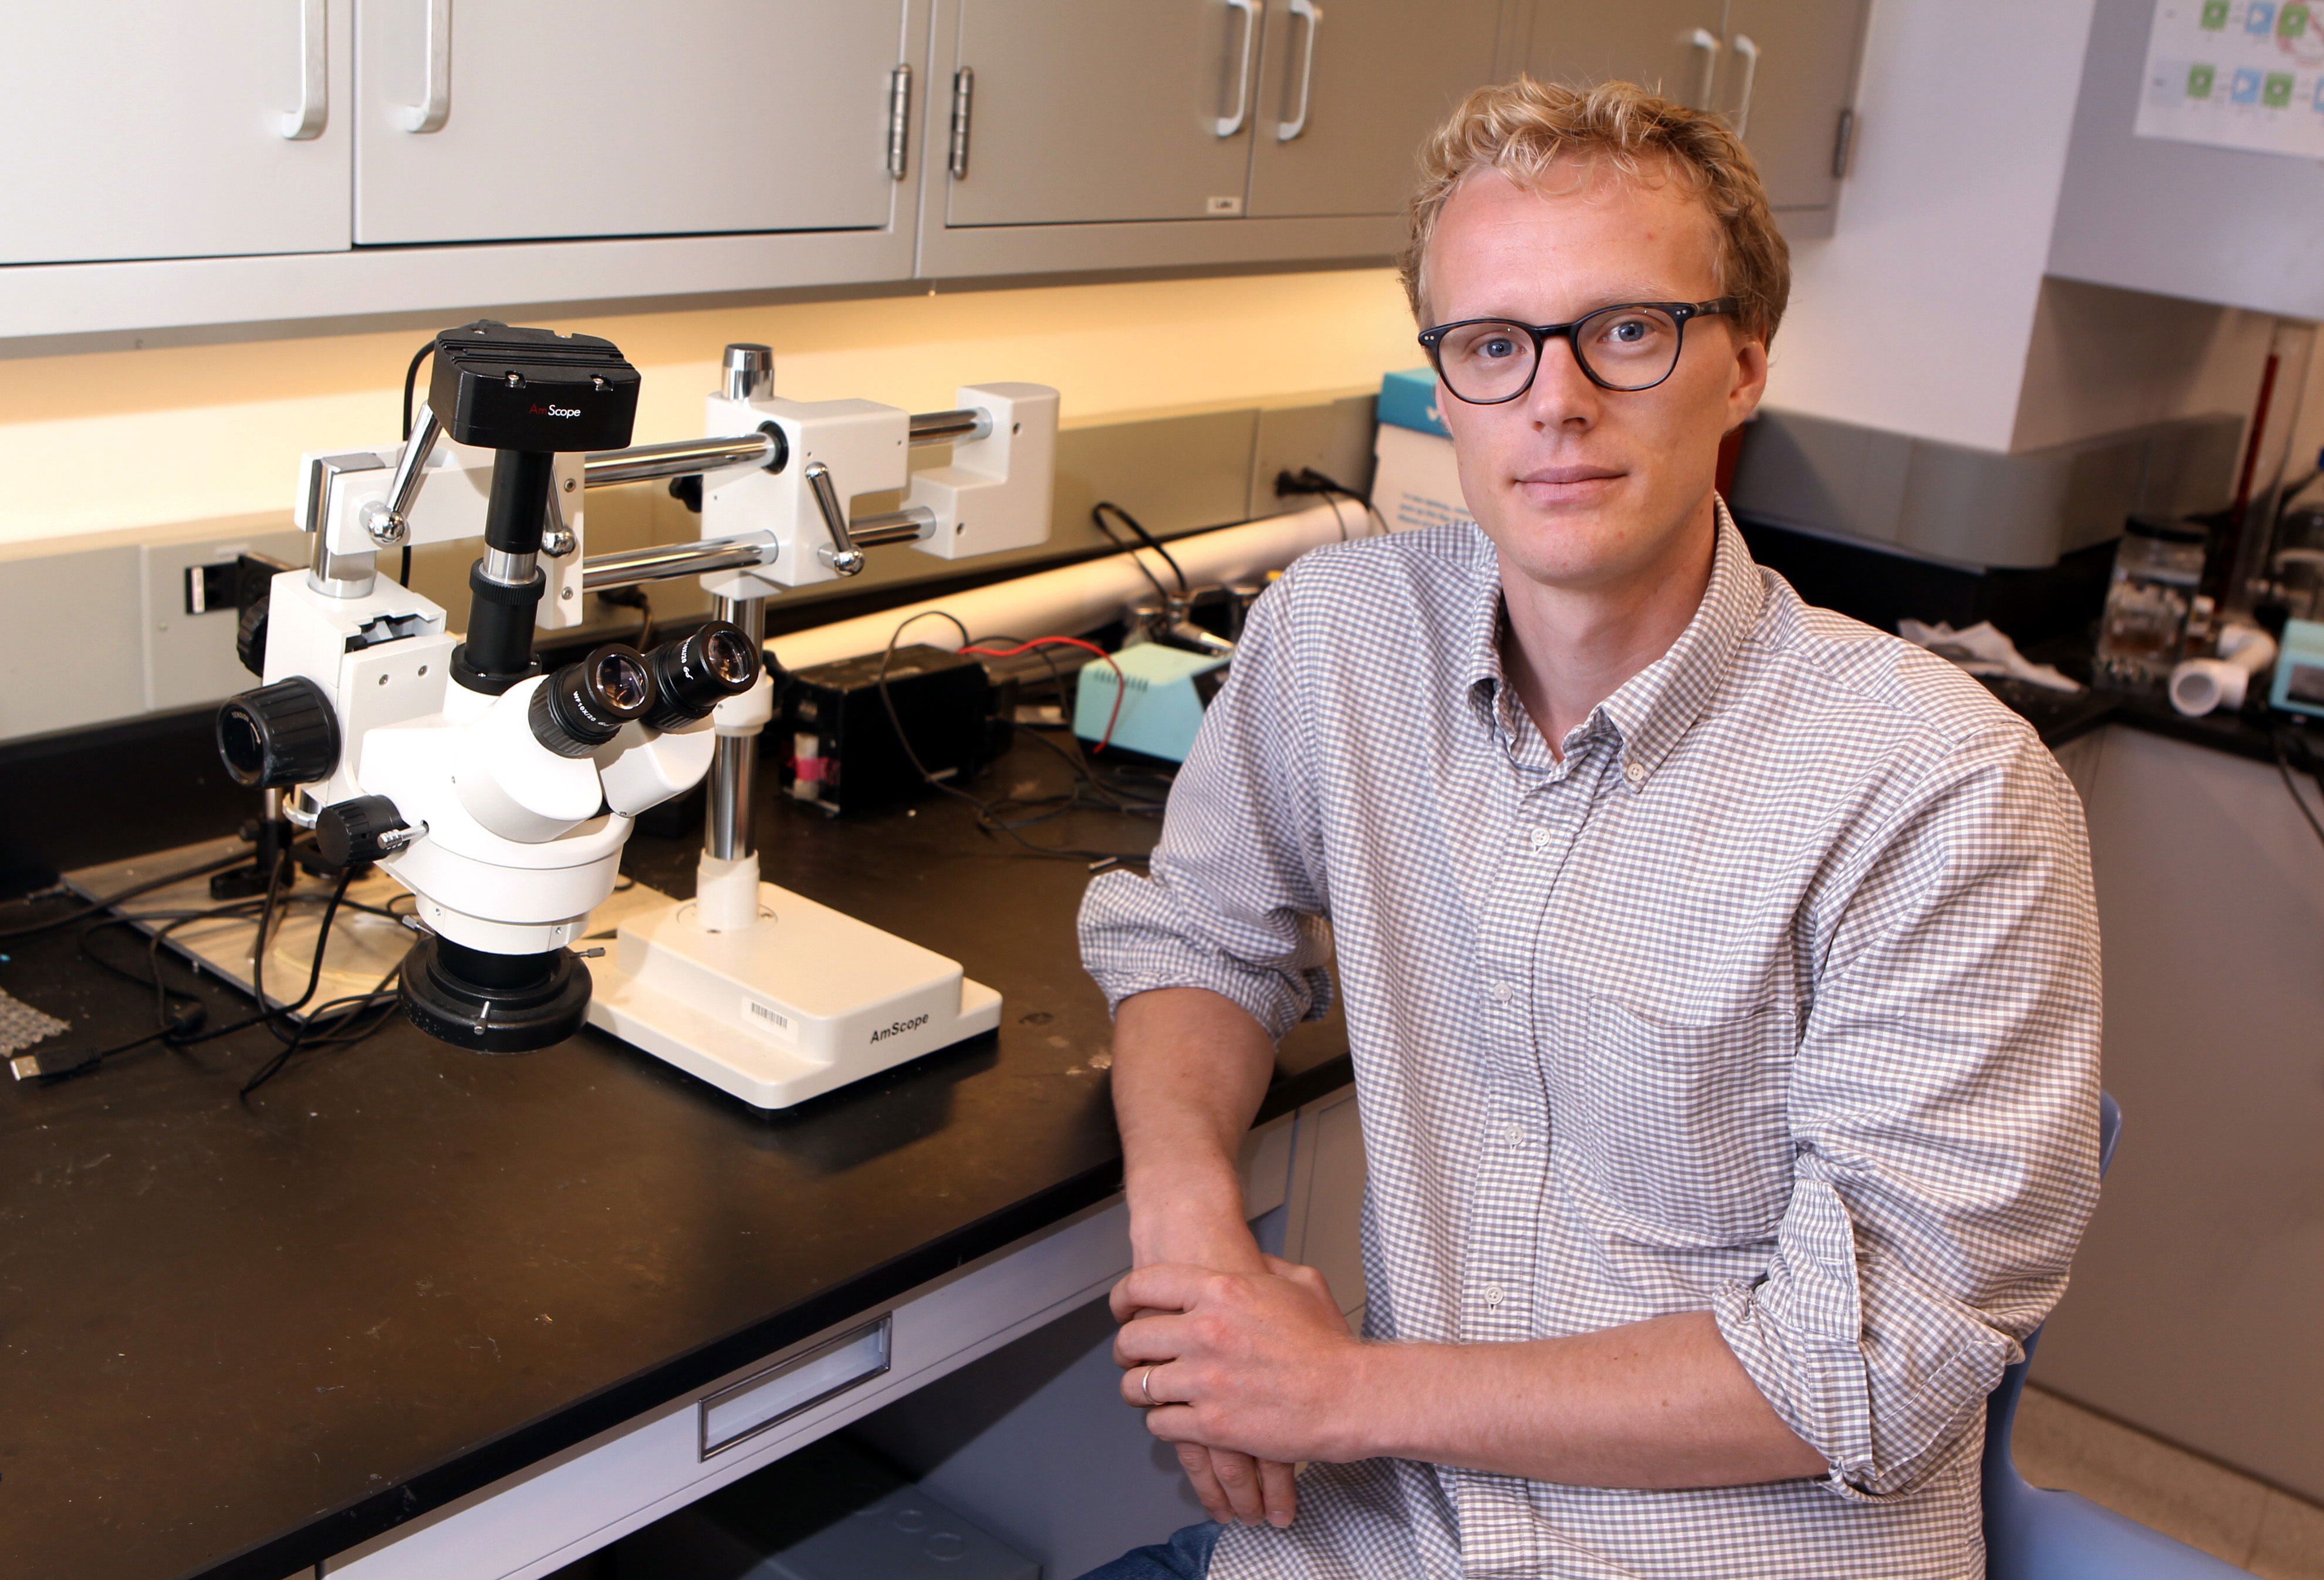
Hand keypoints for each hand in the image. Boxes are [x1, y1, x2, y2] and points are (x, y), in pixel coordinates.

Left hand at [1113, 1254, 1360, 1522]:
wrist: (1352, 1395)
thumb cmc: (1331, 1345)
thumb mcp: (1301, 1283)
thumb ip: (1265, 1268)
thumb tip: (1248, 1262)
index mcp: (1221, 1291)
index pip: (1146, 1285)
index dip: (1125, 1298)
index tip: (1123, 1309)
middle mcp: (1205, 1331)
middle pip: (1134, 1338)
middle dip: (1127, 1350)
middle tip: (1132, 1357)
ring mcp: (1205, 1380)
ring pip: (1140, 1384)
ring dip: (1141, 1390)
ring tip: (1149, 1392)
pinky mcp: (1211, 1425)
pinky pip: (1161, 1423)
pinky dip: (1163, 1423)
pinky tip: (1176, 1419)